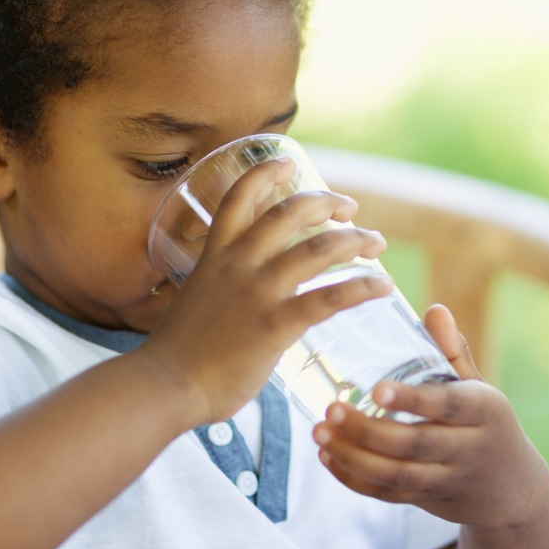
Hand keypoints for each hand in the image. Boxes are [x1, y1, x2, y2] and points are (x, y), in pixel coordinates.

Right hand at [141, 158, 393, 424]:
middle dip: (326, 202)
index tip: (289, 163)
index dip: (267, 173)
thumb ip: (226, 289)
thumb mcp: (197, 300)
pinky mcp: (275, 325)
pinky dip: (363, 287)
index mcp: (215, 255)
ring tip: (376, 243)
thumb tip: (252, 296)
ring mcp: (257, 292)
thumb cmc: (178, 353)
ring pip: (318, 249)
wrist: (164, 384)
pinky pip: (329, 298)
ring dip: (355, 240)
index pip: (239, 196)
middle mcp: (238, 264)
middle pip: (290, 212)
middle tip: (349, 208)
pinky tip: (383, 287)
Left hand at [312, 304, 548, 532]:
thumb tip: (434, 310)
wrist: (513, 490)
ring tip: (319, 433)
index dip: (412, 400)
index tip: (376, 390)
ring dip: (353, 456)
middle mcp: (468, 448)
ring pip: (397, 475)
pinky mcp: (428, 500)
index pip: (447, 406)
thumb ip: (453, 351)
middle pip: (415, 444)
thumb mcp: (479, 387)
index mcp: (484, 411)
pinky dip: (355, 480)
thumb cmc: (486, 423)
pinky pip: (388, 495)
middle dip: (368, 430)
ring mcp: (448, 478)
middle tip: (330, 408)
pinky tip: (327, 457)